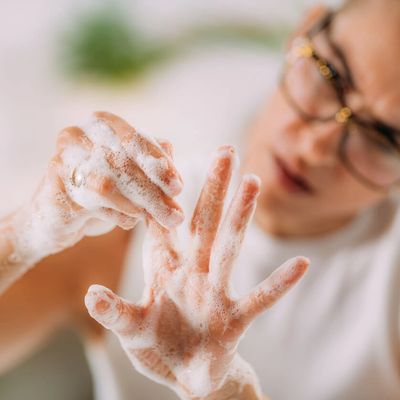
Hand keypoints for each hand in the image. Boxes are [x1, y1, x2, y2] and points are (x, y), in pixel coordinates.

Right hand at [5, 111, 183, 266]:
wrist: (58, 216)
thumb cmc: (102, 192)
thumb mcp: (132, 174)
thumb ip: (152, 162)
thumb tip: (170, 150)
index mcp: (101, 123)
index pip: (135, 140)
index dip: (158, 165)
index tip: (177, 188)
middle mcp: (78, 135)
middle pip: (124, 163)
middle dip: (154, 192)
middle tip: (174, 215)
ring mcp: (61, 160)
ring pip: (108, 185)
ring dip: (138, 206)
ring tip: (154, 220)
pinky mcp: (53, 188)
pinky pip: (91, 204)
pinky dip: (117, 215)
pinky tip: (128, 221)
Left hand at [85, 146, 308, 398]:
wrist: (185, 377)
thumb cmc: (158, 347)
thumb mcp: (131, 330)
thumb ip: (115, 312)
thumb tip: (91, 294)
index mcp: (165, 270)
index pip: (161, 222)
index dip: (158, 190)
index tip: (164, 153)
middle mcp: (192, 273)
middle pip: (203, 223)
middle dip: (212, 188)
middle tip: (225, 151)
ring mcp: (215, 293)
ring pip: (229, 248)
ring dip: (241, 217)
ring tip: (252, 184)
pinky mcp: (234, 319)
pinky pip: (260, 298)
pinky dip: (280, 283)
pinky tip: (302, 264)